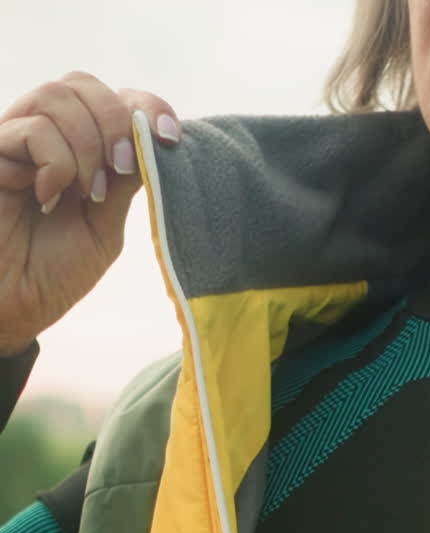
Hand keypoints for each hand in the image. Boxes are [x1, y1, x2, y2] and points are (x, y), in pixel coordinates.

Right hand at [0, 71, 181, 354]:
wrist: (12, 307)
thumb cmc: (52, 273)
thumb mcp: (104, 227)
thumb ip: (125, 182)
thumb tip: (153, 140)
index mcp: (79, 150)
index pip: (114, 98)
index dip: (146, 107)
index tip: (170, 138)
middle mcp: (46, 136)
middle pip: (84, 85)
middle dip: (115, 122)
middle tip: (121, 169)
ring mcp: (16, 141)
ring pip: (58, 97)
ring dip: (87, 144)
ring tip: (87, 192)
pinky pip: (33, 130)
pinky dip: (56, 162)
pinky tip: (49, 196)